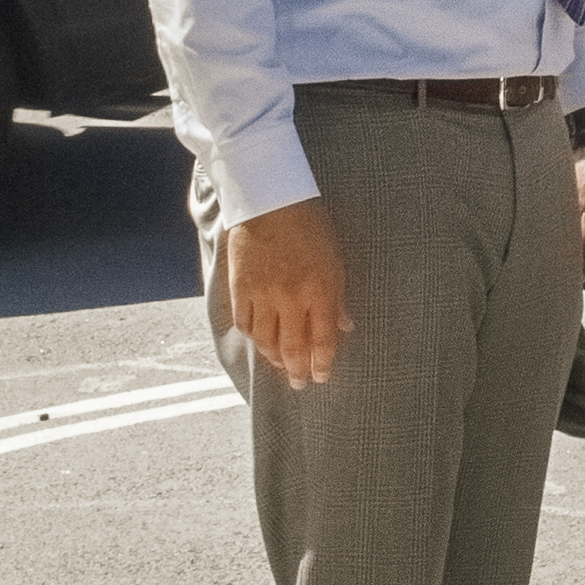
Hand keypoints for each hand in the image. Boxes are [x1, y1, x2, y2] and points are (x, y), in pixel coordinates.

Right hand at [227, 201, 350, 389]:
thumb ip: (337, 297)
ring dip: (274, 359)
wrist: (270, 200)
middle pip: (292, 347)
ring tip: (282, 367)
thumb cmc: (310, 225)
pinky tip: (260, 343)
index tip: (322, 377)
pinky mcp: (239, 289)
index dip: (322, 363)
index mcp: (319, 290)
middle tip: (300, 384)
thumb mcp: (335, 259)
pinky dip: (253, 337)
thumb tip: (345, 326)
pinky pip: (245, 324)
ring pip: (265, 341)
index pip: (322, 339)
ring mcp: (262, 295)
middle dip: (297, 370)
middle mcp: (290, 298)